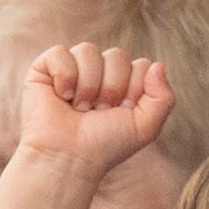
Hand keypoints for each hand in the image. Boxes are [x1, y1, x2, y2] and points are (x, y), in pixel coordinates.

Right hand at [21, 42, 175, 177]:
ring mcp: (73, 69)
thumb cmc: (105, 146)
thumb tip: (157, 64)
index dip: (133, 91)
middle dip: (111, 88)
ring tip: (79, 109)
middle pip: (117, 55)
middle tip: (98, 113)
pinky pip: (60, 52)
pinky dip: (64, 76)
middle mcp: (100, 74)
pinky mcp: (45, 69)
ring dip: (88, 86)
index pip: (141, 66)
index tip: (120, 114)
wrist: (68, 158)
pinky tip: (61, 97)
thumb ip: (163, 97)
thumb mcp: (145, 127)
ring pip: (89, 50)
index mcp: (124, 85)